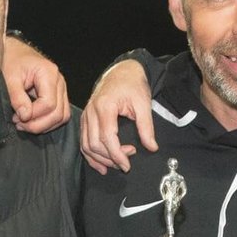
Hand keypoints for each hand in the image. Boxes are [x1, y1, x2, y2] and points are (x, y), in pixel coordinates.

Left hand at [2, 34, 69, 133]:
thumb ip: (17, 97)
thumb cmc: (11, 60)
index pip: (49, 104)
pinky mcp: (59, 94)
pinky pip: (60, 113)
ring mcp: (61, 88)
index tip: (16, 117)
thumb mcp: (10, 78)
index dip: (33, 116)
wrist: (13, 51)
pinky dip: (48, 122)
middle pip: (58, 113)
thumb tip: (25, 116)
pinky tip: (32, 121)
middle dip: (39, 124)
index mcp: (49, 73)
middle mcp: (60, 81)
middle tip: (20, 124)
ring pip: (62, 116)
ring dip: (44, 126)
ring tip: (25, 124)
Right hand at [80, 59, 156, 174]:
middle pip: (94, 144)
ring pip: (86, 145)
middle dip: (110, 158)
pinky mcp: (85, 119)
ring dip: (99, 159)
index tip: (127, 165)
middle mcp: (91, 111)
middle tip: (126, 162)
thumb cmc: (132, 85)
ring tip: (115, 165)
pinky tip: (101, 165)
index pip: (107, 137)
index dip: (117, 155)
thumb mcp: (143, 104)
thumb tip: (152, 147)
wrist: (122, 72)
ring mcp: (86, 115)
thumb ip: (146, 127)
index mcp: (105, 106)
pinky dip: (90, 155)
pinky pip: (83, 141)